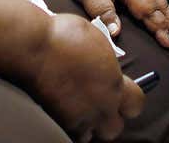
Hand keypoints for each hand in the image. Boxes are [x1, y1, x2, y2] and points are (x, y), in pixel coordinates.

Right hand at [28, 13, 144, 141]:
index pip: (136, 103)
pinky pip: (69, 133)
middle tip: (97, 105)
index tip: (122, 95)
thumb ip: (104, 60)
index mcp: (114, 83)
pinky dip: (67, 126)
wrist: (32, 49)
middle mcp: (101, 106)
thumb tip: (105, 64)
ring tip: (76, 109)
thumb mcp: (94, 40)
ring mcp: (79, 119)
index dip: (129, 101)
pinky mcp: (59, 124)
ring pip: (89, 135)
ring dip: (86, 124)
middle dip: (107, 119)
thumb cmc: (61, 35)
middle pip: (114, 128)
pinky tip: (61, 111)